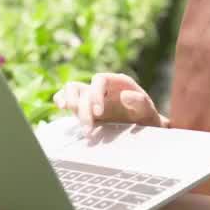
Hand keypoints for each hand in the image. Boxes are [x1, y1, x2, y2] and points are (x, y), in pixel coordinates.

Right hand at [53, 72, 167, 128]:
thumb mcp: (148, 111)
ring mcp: (91, 96)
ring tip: (73, 120)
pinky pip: (67, 97)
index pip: (99, 79)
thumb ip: (140, 102)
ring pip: (72, 89)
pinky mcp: (83, 106)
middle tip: (89, 130)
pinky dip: (61, 99)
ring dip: (70, 104)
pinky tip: (61, 107)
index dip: (95, 94)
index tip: (98, 113)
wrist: (142, 128)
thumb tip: (125, 95)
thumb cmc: (146, 117)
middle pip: (84, 89)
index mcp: (117, 82)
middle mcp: (102, 87)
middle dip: (83, 110)